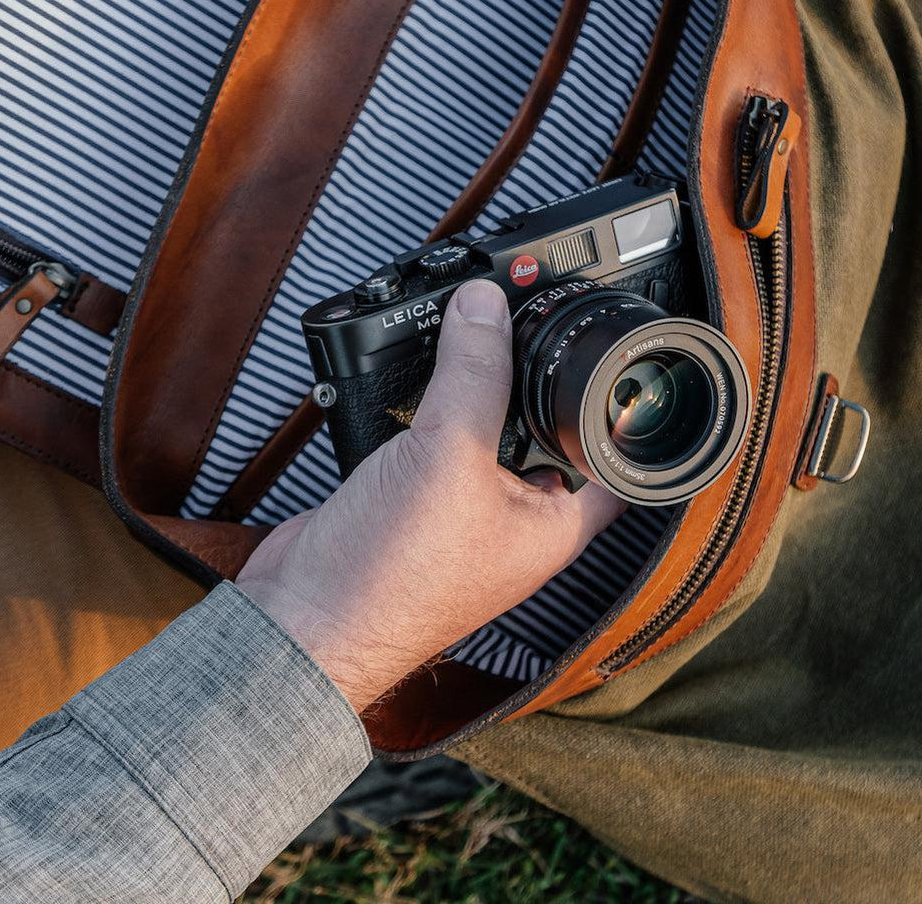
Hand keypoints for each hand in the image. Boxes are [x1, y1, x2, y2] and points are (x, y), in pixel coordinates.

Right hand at [237, 280, 625, 710]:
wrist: (305, 615)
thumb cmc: (393, 577)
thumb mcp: (450, 457)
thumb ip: (473, 374)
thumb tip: (486, 306)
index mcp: (554, 524)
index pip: (612, 456)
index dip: (616, 406)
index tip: (610, 356)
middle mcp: (516, 520)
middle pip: (544, 434)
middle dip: (535, 382)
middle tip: (530, 327)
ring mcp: (462, 511)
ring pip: (485, 434)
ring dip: (477, 391)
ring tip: (475, 340)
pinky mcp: (413, 503)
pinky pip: (434, 443)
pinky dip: (429, 410)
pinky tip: (417, 381)